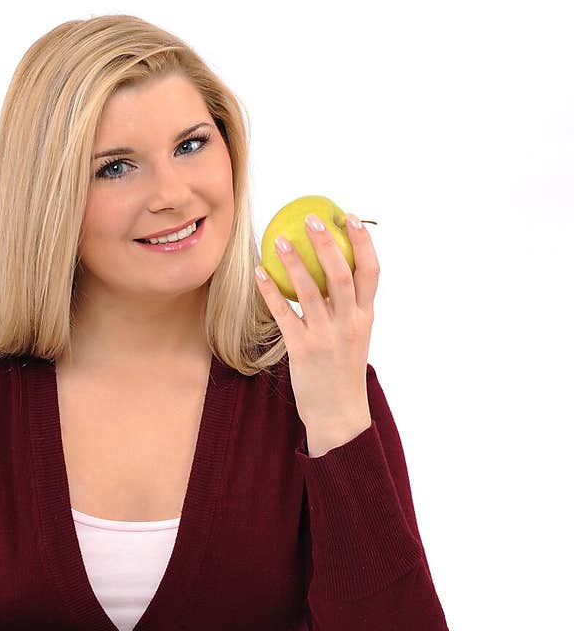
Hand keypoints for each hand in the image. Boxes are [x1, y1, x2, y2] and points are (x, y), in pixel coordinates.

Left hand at [256, 212, 378, 431]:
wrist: (338, 413)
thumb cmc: (342, 369)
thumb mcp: (355, 335)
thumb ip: (347, 306)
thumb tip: (331, 269)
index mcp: (366, 316)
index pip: (371, 271)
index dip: (363, 242)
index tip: (351, 217)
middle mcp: (349, 323)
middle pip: (341, 275)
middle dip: (327, 243)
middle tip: (311, 219)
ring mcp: (326, 337)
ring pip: (310, 292)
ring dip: (294, 263)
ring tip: (279, 240)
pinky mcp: (302, 350)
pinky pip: (284, 314)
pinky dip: (271, 291)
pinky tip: (259, 274)